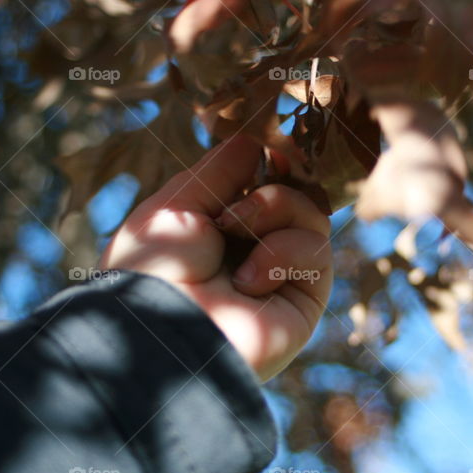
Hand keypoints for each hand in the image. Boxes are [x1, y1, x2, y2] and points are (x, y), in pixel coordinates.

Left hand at [99, 136, 332, 380]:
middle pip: (296, 195)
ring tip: (235, 235)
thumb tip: (255, 143)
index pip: (263, 186)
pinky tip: (249, 280)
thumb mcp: (176, 203)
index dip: (270, 166)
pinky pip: (317, 250)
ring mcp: (280, 278)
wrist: (162, 328)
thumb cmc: (156, 266)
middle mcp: (252, 254)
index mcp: (218, 233)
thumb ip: (218, 171)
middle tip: (234, 208)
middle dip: (270, 187)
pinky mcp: (304, 301)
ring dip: (274, 210)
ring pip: (312, 215)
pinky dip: (283, 252)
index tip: (265, 154)